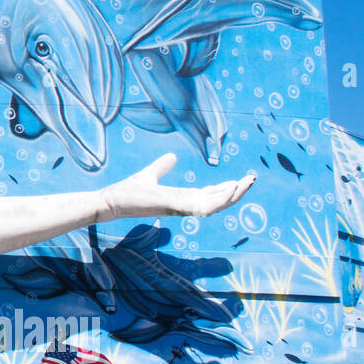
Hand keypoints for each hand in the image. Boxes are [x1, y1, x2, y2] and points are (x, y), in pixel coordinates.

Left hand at [96, 153, 253, 222]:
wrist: (111, 201)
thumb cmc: (128, 192)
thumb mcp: (150, 175)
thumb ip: (161, 166)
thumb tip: (172, 156)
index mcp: (181, 197)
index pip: (210, 195)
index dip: (226, 189)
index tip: (241, 179)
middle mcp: (184, 205)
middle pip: (217, 201)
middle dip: (236, 192)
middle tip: (252, 180)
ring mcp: (181, 207)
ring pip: (215, 205)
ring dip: (233, 195)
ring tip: (248, 183)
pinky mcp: (174, 207)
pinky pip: (203, 206)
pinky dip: (220, 199)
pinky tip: (232, 187)